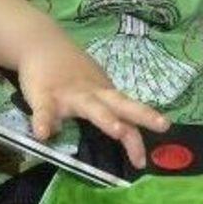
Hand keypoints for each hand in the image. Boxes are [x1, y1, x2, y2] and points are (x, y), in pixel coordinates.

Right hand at [17, 41, 169, 167]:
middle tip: (163, 125)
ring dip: (106, 118)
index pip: (128, 113)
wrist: (39, 42)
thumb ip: (103, 109)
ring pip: (91, 107)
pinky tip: (42, 135)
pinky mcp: (44, 94)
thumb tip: (119, 132)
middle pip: (122, 105)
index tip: (144, 161)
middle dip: (143, 115)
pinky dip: (43, 122)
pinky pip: (44, 110)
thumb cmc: (68, 70)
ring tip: (118, 131)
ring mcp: (70, 94)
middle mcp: (92, 94)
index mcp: (104, 94)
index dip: (140, 133)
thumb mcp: (91, 86)